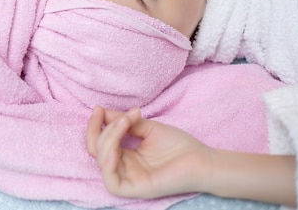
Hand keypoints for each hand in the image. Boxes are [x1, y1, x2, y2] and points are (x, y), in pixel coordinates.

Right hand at [86, 106, 212, 198]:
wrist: (202, 159)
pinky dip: (109, 165)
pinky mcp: (136, 189)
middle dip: (102, 129)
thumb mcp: (148, 127)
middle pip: (97, 150)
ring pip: (103, 161)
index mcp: (125, 155)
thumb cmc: (179, 145)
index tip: (99, 108)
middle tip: (120, 116)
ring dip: (109, 138)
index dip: (95, 125)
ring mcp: (129, 179)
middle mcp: (124, 167)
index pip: (100, 142)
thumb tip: (103, 111)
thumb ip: (125, 122)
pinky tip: (116, 150)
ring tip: (125, 123)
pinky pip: (112, 182)